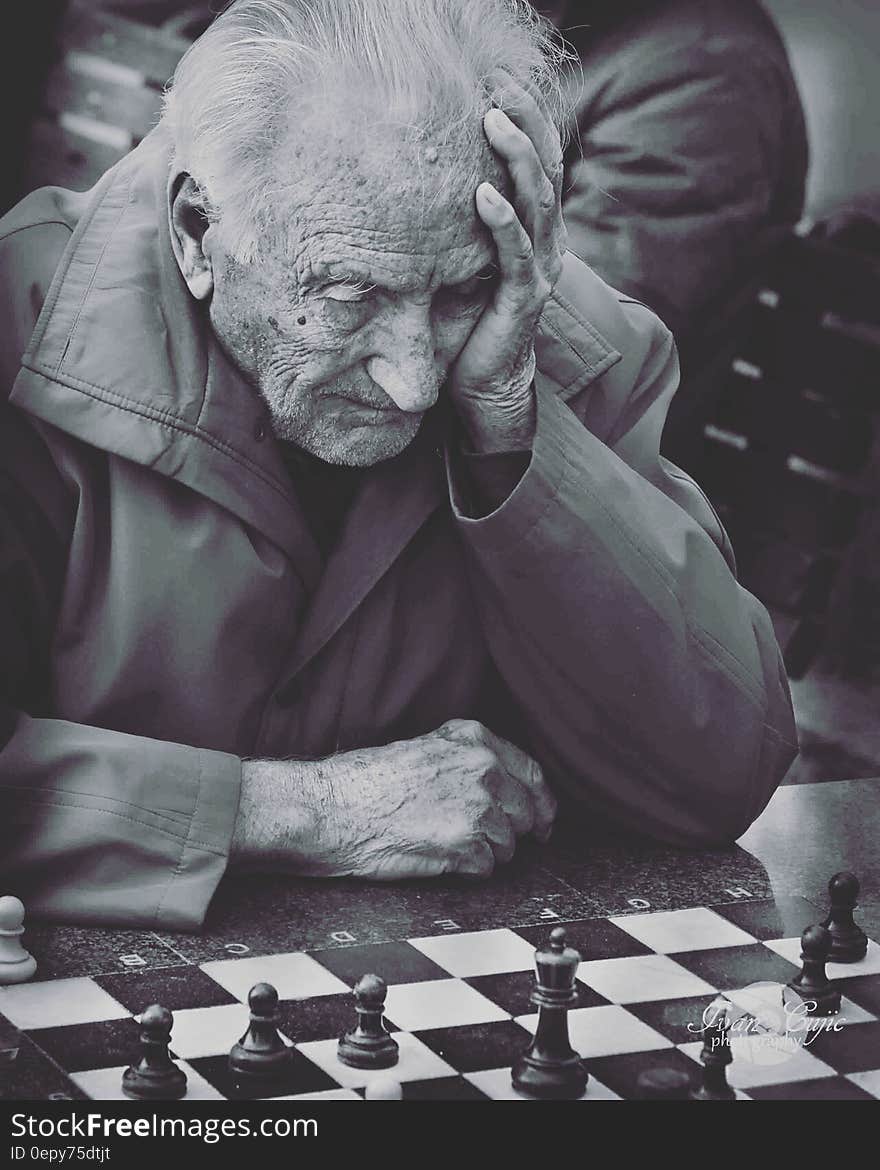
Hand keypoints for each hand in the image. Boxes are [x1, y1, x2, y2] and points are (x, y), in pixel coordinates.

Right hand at [232, 719, 556, 878]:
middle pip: (528, 812)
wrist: (331, 808)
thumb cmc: (364, 782)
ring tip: (446, 844)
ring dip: (485, 852)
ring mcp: (478, 807)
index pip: (532, 774)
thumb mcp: (424, 748)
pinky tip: (439, 856)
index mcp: (475, 740)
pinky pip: (486, 868)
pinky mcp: (467, 845)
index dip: (539, 802)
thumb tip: (500, 784)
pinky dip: (467, 870)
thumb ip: (466, 760)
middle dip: (514, 831)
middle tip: (489, 840)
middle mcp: (484, 769)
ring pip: (509, 845)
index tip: (540, 818)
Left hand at [448, 71, 566, 451]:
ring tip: (492, 122)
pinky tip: (482, 196)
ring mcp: (540, 270)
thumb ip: (463, 225)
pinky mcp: (524, 298)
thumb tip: (421, 181)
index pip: (540, 163)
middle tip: (496, 86)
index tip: (498, 80)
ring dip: (516, 159)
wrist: (487, 384)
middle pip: (545, 170)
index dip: (527, 119)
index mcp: (538, 230)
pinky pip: (515, 253)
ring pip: (537, 202)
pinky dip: (501, 222)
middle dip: (525, 122)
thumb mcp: (469, 261)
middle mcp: (547, 243)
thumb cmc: (472, 321)